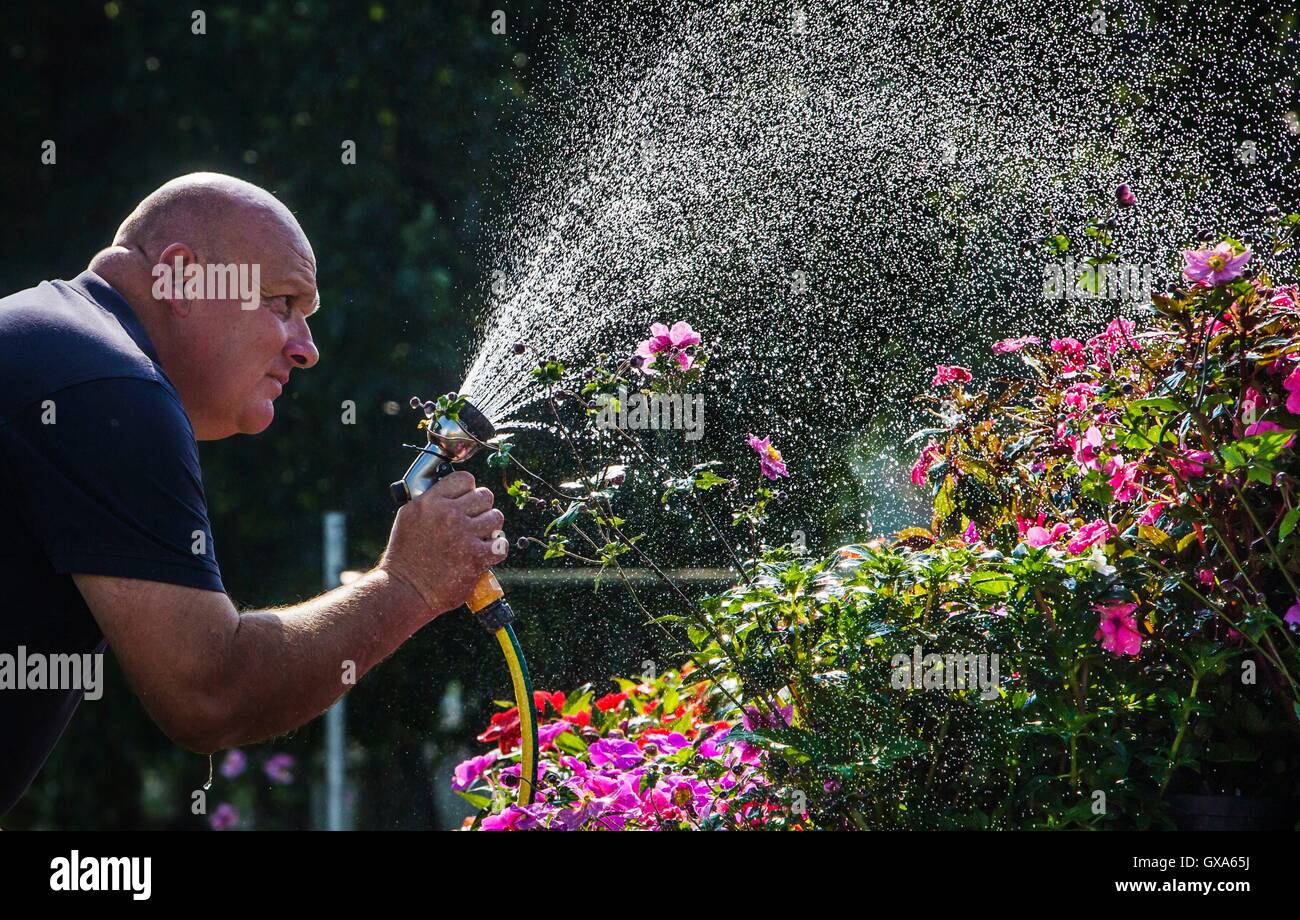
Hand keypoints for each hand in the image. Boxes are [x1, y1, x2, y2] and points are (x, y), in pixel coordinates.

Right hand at [378, 471, 506, 617]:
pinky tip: (485, 553)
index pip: (464, 479)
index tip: (466, 501)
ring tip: (479, 538)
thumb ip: (431, 502)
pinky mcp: (476, 557)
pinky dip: (496, 549)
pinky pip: (501, 544)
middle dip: (482, 509)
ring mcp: (463, 535)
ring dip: (491, 528)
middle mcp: (447, 514)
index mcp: (430, 502)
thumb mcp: (409, 517)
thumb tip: (453, 492)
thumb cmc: (405, 556)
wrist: (405, 590)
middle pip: (485, 496)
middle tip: (473, 523)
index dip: (469, 490)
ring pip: (496, 517)